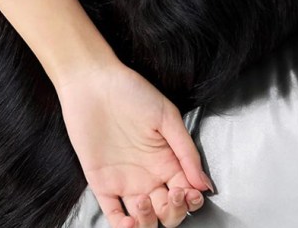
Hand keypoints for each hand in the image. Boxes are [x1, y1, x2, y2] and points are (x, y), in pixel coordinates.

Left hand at [54, 59, 213, 226]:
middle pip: (167, 211)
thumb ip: (186, 151)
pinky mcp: (101, 183)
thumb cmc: (132, 92)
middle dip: (174, 212)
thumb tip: (205, 183)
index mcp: (167, 160)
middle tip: (172, 196)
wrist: (93, 83)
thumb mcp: (167, 117)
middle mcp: (148, 175)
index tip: (191, 194)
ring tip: (144, 202)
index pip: (186, 192)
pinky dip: (122, 227)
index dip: (191, 200)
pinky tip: (128, 222)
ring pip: (143, 218)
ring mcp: (125, 182)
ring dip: (149, 221)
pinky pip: (113, 214)